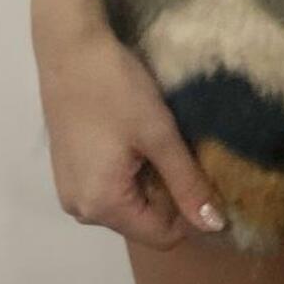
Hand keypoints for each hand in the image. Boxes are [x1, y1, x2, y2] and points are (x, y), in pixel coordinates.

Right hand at [35, 21, 227, 250]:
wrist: (70, 47)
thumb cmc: (116, 89)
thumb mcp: (159, 134)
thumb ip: (187, 182)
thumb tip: (215, 225)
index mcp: (102, 206)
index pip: (161, 236)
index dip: (190, 211)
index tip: (205, 175)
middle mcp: (80, 209)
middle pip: (142, 220)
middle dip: (168, 193)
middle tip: (181, 150)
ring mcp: (70, 189)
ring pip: (127, 203)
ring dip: (149, 179)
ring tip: (159, 140)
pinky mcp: (67, 170)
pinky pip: (108, 186)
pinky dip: (128, 170)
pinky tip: (135, 136)